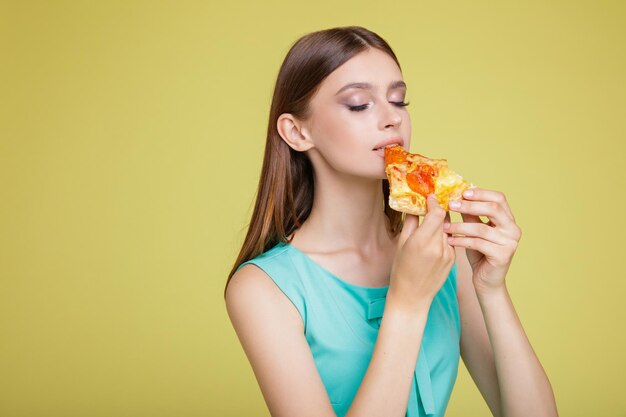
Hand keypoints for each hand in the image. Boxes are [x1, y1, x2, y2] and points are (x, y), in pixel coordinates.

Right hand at [388, 194, 455, 312]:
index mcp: (421, 242)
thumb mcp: (402, 244)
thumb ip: (411, 222)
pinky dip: (444, 234)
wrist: (412, 296)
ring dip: (443, 222)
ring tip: (435, 218)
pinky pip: (450, 240)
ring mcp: (447, 253)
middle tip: (434, 201)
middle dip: (439, 209)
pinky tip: (436, 236)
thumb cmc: (401, 270)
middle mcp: (437, 246)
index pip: (437, 213)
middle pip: (445, 218)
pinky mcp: (453, 259)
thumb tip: (416, 205)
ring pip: (449, 228)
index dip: (435, 202)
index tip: (430, 197)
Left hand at [445, 188, 521, 294]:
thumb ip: (470, 214)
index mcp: (508, 219)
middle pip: (493, 209)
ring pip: (481, 228)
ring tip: (445, 226)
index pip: (499, 198)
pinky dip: (461, 240)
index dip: (481, 193)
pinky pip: (478, 243)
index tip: (462, 192)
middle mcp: (513, 229)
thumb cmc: (480, 253)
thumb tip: (457, 195)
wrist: (486, 280)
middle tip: (451, 205)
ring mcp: (510, 242)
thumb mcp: (474, 229)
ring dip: (460, 226)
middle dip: (470, 205)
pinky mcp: (503, 255)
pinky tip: (449, 240)